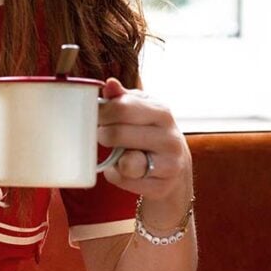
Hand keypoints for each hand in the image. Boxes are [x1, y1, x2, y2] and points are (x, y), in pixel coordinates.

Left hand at [97, 78, 193, 217]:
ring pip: (126, 163)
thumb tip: (109, 84)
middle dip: (103, 135)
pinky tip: (122, 169)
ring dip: (112, 158)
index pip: (122, 107)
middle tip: (104, 135)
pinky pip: (124, 180)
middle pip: (118, 134)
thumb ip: (122, 98)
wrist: (174, 167)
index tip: (96, 116)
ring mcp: (169, 164)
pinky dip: (116, 175)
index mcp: (161, 112)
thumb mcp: (140, 110)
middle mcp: (170, 137)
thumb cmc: (149, 133)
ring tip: (117, 153)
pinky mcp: (162, 186)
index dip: (101, 112)